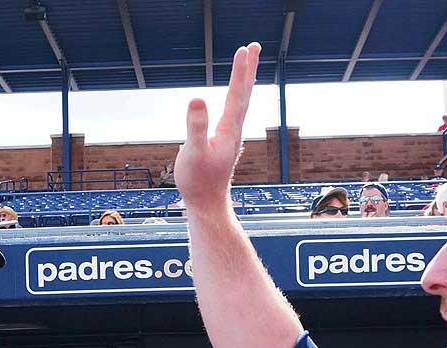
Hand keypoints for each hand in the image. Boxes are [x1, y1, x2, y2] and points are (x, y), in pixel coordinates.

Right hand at [174, 42, 259, 213]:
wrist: (207, 203)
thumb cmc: (198, 181)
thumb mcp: (192, 153)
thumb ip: (196, 127)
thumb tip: (197, 99)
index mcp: (228, 130)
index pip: (236, 94)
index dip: (240, 71)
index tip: (244, 50)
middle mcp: (234, 130)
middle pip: (244, 93)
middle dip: (248, 69)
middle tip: (254, 46)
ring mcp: (230, 135)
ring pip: (241, 101)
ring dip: (245, 80)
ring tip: (247, 63)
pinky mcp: (224, 141)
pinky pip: (234, 111)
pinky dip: (237, 95)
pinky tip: (235, 95)